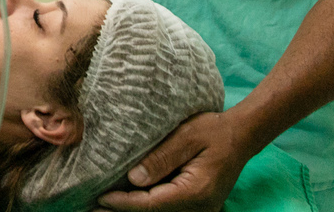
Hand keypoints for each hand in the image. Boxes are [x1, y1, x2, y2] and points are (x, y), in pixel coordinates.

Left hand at [98, 112, 250, 211]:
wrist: (240, 135)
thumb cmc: (213, 130)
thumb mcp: (186, 136)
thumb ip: (161, 158)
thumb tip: (133, 179)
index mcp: (195, 191)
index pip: (151, 203)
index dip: (124, 202)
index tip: (100, 198)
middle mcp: (200, 207)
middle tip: (93, 210)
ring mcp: (201, 210)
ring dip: (134, 211)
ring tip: (105, 209)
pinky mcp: (198, 206)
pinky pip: (169, 210)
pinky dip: (148, 208)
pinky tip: (128, 203)